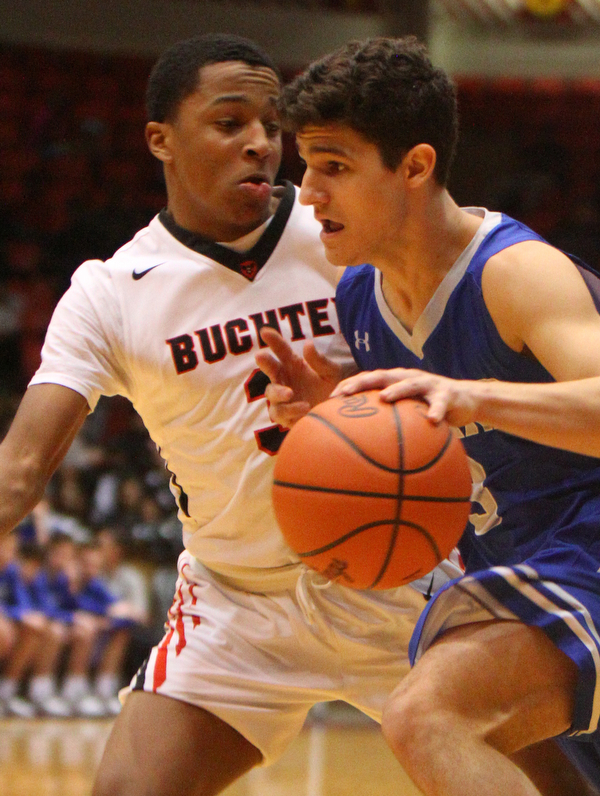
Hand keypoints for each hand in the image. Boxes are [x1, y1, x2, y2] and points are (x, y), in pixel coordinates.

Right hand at [256, 328, 343, 426]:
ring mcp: (281, 397)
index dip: (273, 340)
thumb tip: (308, 344)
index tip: (265, 331)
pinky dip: (290, 409)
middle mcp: (283, 378)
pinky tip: (303, 407)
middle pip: (269, 368)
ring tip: (290, 392)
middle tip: (260, 356)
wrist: (331, 413)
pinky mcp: (283, 415)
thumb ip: (321, 361)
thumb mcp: (331, 373)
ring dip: (278, 392)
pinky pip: (279, 412)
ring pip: (271, 392)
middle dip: (264, 362)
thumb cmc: (327, 389)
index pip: (280, 349)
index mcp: (292, 364)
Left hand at [332, 368, 479, 426]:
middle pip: (381, 376)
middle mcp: (408, 378)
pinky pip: (441, 404)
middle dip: (362, 383)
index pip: (367, 380)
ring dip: (397, 389)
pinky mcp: (447, 394)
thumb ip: (387, 421)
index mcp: (395, 381)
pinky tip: (433, 421)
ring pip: (410, 384)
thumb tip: (360, 445)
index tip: (330, 398)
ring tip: (384, 398)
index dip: (349, 386)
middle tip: (346, 393)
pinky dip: (436, 411)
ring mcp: (428, 384)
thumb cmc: (428, 408)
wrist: (466, 399)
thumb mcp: (407, 412)